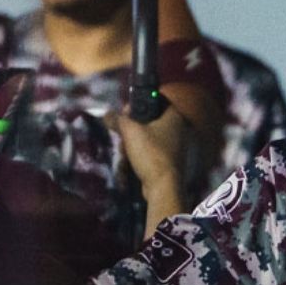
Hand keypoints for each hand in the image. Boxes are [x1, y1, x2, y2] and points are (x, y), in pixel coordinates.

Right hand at [107, 104, 191, 230]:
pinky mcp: (170, 159)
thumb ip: (117, 119)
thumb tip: (106, 114)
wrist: (162, 185)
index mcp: (175, 116)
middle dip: (133, 124)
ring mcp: (176, 144)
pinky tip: (129, 157)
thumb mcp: (130, 131)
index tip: (125, 111)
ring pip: (150, 134)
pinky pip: (152, 148)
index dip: (139, 101)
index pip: (157, 98)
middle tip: (122, 129)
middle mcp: (179, 128)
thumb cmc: (150, 153)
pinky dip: (141, 150)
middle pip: (151, 117)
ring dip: (134, 139)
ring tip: (124, 146)